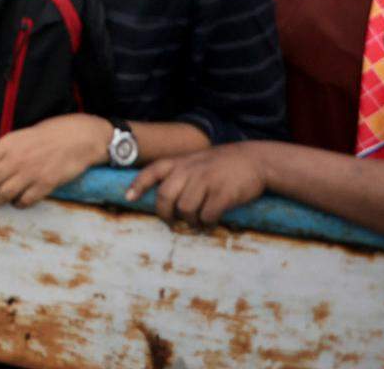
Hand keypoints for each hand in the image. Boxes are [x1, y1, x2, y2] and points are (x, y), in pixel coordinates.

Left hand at [0, 114, 109, 207]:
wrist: (76, 138)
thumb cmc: (46, 135)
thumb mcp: (20, 135)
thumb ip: (3, 145)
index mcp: (8, 144)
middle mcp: (16, 159)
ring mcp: (31, 173)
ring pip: (4, 193)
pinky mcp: (46, 184)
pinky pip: (26, 200)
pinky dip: (18, 204)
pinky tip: (16, 203)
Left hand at [127, 143, 267, 226]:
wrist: (255, 160)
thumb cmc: (222, 164)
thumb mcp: (197, 161)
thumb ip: (180, 173)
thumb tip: (164, 197)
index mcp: (181, 162)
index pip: (152, 171)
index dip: (138, 185)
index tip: (128, 198)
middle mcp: (190, 170)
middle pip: (165, 197)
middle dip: (165, 215)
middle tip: (172, 223)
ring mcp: (206, 181)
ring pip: (185, 210)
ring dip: (190, 221)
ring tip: (198, 222)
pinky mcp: (223, 194)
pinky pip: (207, 216)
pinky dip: (207, 224)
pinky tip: (212, 223)